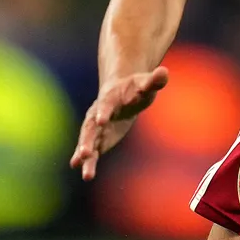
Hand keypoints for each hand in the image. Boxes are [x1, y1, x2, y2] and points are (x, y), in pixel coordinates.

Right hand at [70, 66, 169, 181]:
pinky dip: (85, 159)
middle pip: (90, 126)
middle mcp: (98, 113)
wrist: (123, 92)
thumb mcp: (146, 83)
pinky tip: (76, 167)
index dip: (104, 111)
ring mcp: (97, 127)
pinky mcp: (99, 138)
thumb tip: (164, 72)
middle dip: (87, 139)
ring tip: (78, 164)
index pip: (106, 104)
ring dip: (84, 151)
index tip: (101, 120)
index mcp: (109, 98)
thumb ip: (154, 80)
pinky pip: (91, 149)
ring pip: (88, 140)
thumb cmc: (136, 87)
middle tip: (84, 152)